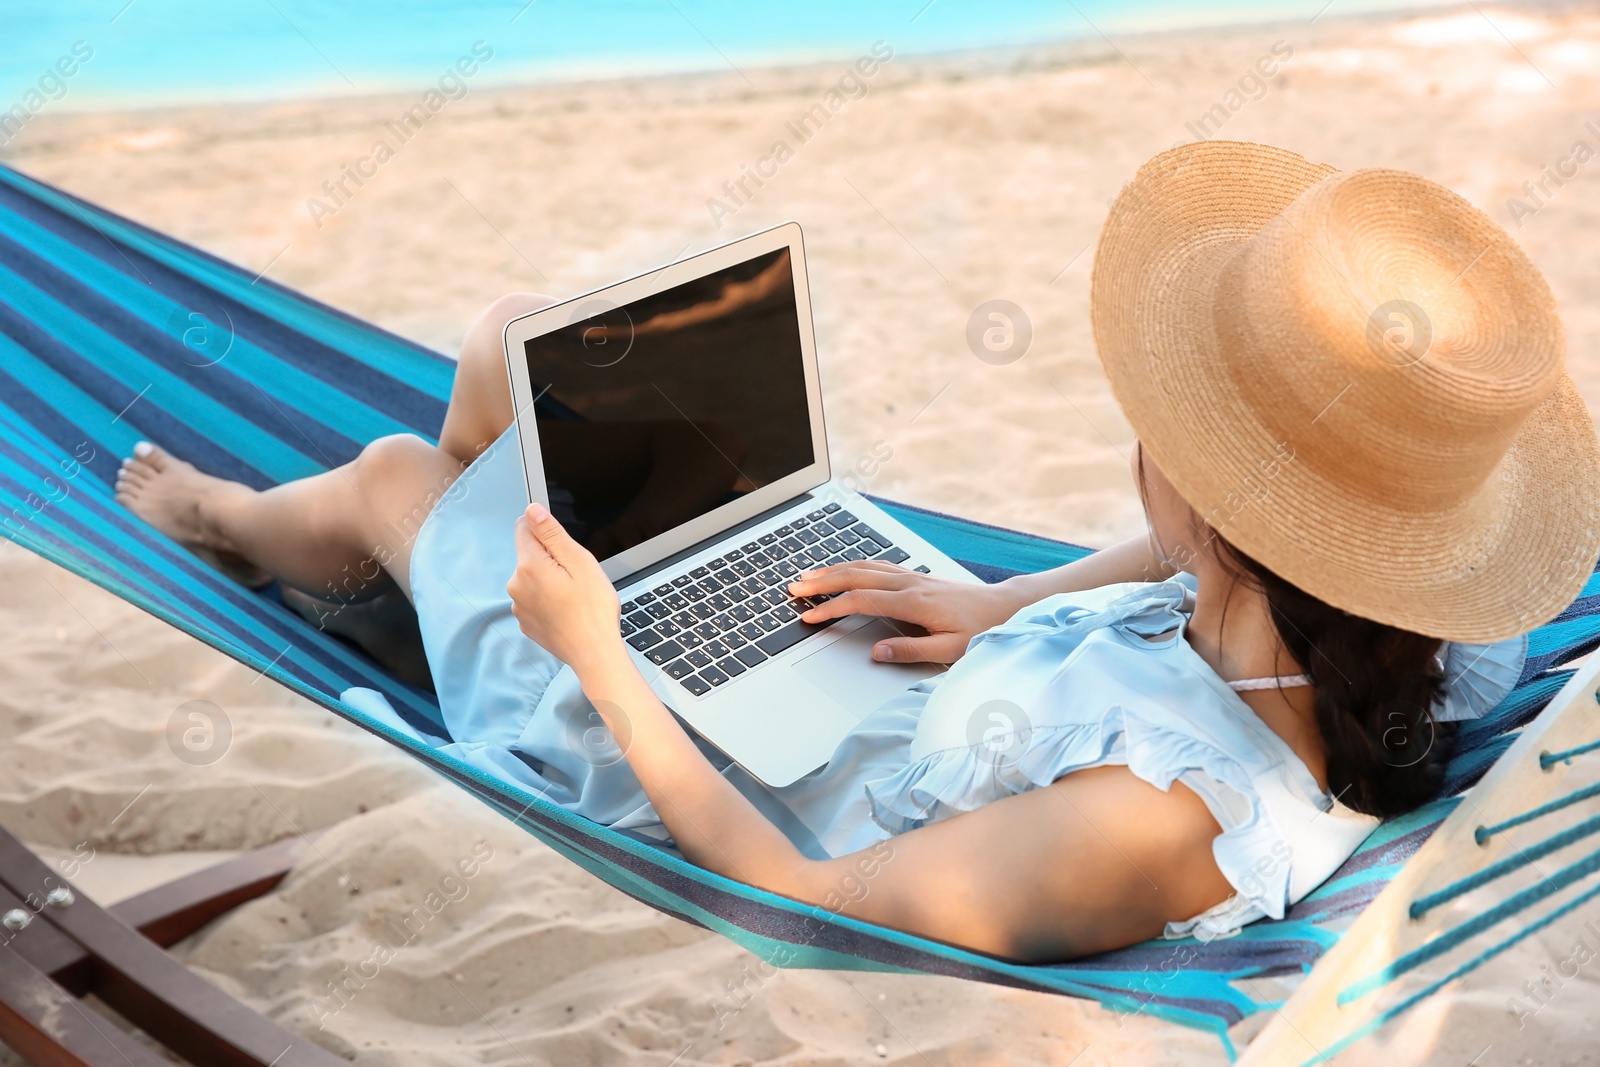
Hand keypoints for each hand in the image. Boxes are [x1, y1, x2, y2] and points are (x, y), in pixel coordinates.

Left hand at [508, 503, 623, 674]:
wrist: (593, 652)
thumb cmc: (593, 608)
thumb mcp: (580, 561)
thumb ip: (552, 534)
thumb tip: (531, 511)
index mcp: (529, 565)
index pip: (524, 528)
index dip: (546, 532)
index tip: (564, 547)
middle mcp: (516, 585)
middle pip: (529, 555)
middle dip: (550, 559)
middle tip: (577, 577)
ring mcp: (519, 606)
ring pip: (532, 579)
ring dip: (549, 581)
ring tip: (574, 597)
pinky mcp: (526, 622)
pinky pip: (534, 600)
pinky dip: (548, 601)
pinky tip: (567, 611)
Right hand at [786, 562, 1024, 663]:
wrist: (1007, 606)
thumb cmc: (982, 629)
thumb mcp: (950, 650)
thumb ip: (911, 651)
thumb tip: (876, 653)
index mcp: (913, 602)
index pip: (861, 601)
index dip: (831, 608)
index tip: (809, 616)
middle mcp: (909, 584)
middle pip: (855, 576)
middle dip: (822, 582)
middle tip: (793, 588)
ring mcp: (913, 576)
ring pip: (864, 566)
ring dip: (834, 570)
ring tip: (808, 576)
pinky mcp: (917, 576)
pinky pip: (878, 564)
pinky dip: (854, 565)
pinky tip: (844, 568)